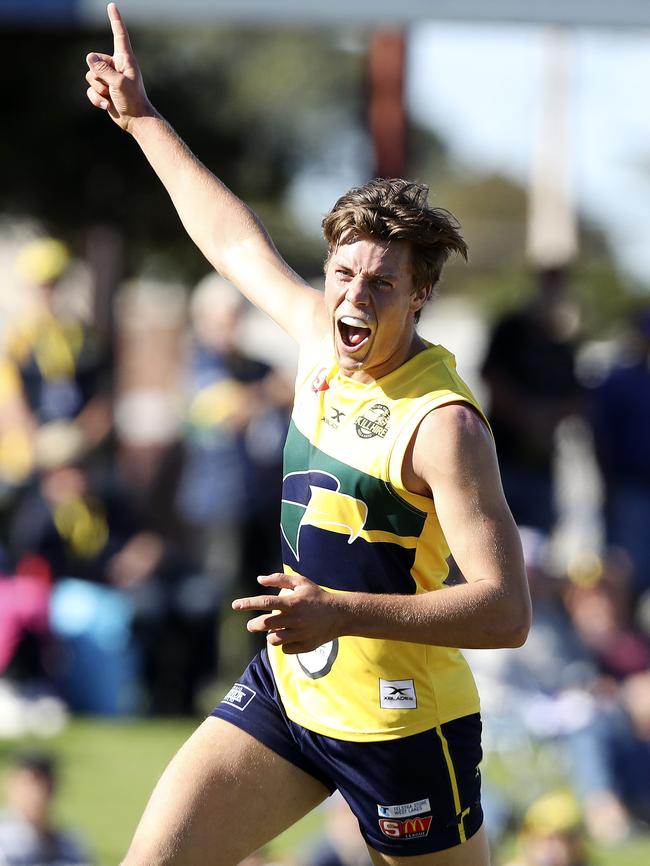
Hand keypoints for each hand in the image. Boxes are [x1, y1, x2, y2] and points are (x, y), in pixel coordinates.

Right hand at [85, 3, 153, 130]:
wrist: (135, 120)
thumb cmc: (133, 100)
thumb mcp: (118, 83)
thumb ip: (103, 69)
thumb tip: (89, 58)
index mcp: (124, 59)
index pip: (119, 35)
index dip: (115, 20)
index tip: (112, 6)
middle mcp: (116, 65)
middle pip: (94, 61)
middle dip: (98, 76)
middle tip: (112, 87)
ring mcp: (109, 78)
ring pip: (90, 76)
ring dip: (98, 89)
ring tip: (111, 97)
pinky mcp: (104, 90)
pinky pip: (90, 90)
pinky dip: (96, 99)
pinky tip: (107, 105)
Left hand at [232, 573, 341, 653]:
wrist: (340, 614)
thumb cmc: (317, 596)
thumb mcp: (301, 582)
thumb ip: (279, 579)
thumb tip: (259, 579)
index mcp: (292, 602)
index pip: (265, 602)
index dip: (248, 603)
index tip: (235, 605)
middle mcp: (295, 618)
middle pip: (265, 624)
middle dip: (254, 625)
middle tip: (252, 624)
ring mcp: (300, 634)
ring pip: (273, 639)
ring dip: (270, 635)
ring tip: (274, 629)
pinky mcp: (305, 646)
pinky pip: (286, 648)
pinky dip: (284, 644)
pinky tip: (289, 636)